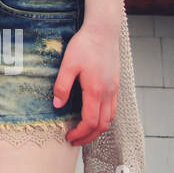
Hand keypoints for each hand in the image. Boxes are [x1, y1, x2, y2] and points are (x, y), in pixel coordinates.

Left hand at [53, 24, 119, 146]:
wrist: (103, 31)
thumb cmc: (84, 46)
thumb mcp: (68, 64)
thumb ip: (62, 86)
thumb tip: (57, 105)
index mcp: (96, 91)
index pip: (90, 122)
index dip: (80, 133)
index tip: (68, 137)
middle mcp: (108, 93)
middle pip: (103, 125)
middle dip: (88, 136)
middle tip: (75, 141)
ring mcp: (114, 89)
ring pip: (110, 118)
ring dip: (98, 129)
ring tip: (83, 132)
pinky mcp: (116, 84)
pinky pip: (113, 108)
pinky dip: (104, 118)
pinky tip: (94, 116)